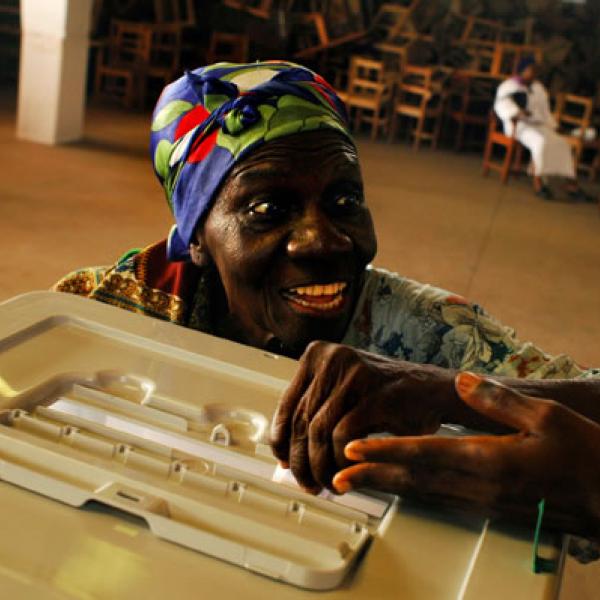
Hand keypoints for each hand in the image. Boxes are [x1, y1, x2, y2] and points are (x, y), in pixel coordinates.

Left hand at [269, 341, 455, 492]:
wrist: (432, 391)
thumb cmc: (386, 396)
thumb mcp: (342, 393)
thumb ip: (315, 412)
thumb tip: (288, 451)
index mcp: (319, 355)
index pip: (287, 405)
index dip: (281, 440)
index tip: (284, 461)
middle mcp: (333, 359)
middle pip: (300, 420)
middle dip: (300, 460)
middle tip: (305, 482)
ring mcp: (354, 375)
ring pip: (318, 431)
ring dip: (319, 466)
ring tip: (326, 483)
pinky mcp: (375, 394)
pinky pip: (342, 437)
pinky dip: (339, 461)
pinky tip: (345, 473)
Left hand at [333, 373, 599, 537]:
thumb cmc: (583, 454)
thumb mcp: (546, 416)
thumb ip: (499, 399)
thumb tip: (463, 382)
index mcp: (491, 460)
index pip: (426, 453)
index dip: (386, 450)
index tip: (354, 448)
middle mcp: (480, 485)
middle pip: (414, 479)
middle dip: (371, 476)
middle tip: (335, 475)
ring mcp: (482, 501)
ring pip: (422, 493)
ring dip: (384, 488)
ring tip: (353, 483)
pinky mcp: (487, 507)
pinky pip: (438, 500)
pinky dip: (409, 494)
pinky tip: (395, 489)